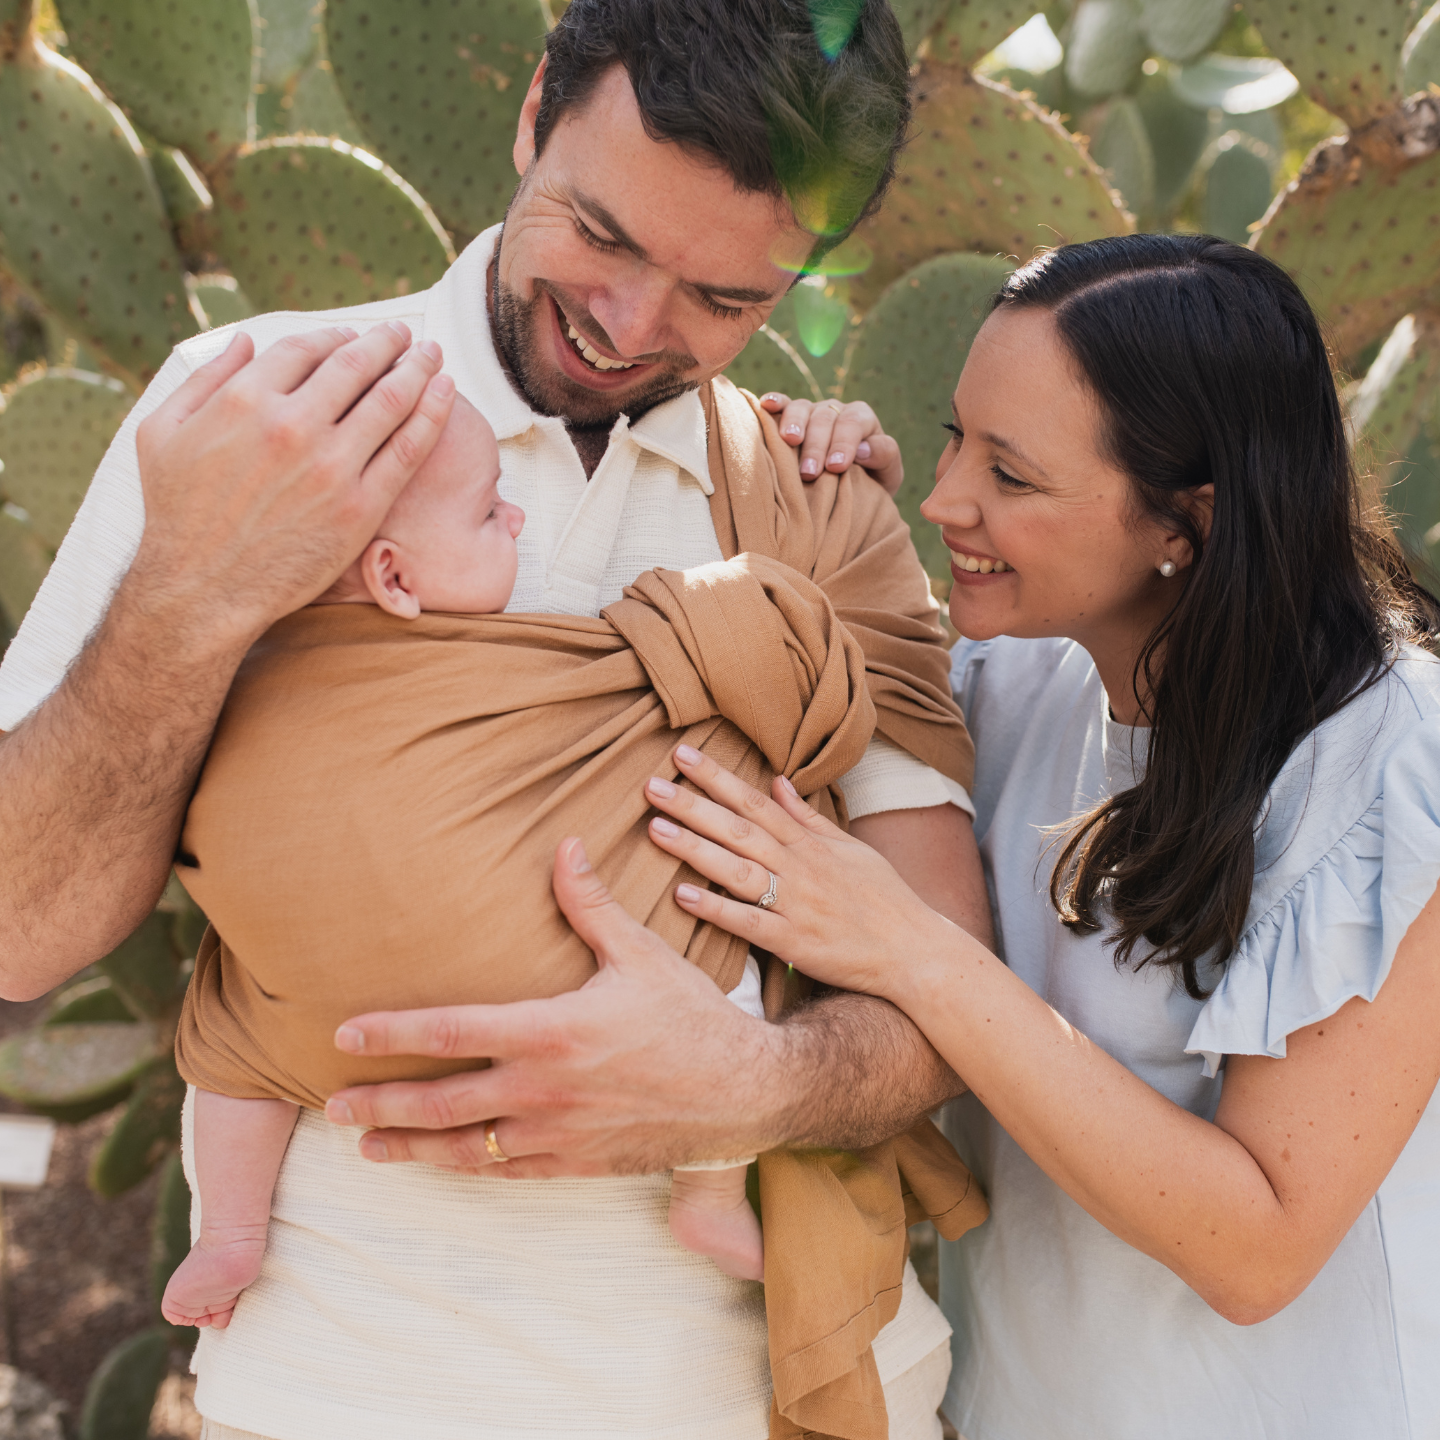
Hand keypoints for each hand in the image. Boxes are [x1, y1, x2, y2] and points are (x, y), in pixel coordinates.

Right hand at [129, 323, 455, 649]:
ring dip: (418, 369)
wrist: (203, 590)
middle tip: (405, 335)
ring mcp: (330, 466)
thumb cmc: (177, 513)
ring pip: (390, 399)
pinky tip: (446, 392)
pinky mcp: (360, 506)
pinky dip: (433, 413)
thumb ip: (205, 379)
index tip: (351, 335)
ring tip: (432, 356)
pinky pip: (408, 449)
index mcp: (243, 400)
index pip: (305, 348)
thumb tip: (246, 340)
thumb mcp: (162, 431)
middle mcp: (291, 425)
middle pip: (355, 365)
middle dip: (386, 342)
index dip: (334, 336)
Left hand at [323, 838, 786, 1175]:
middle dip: (380, 1106)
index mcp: (553, 1030)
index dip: (391, 1033)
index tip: (344, 1034)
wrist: (745, 1092)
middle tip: (332, 1109)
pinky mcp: (576, 1164)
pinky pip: (505, 1172)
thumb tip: (564, 845)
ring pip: (465, 1147)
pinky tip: (441, 1163)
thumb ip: (591, 903)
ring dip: (410, 1147)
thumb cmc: (691, 1016)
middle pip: (441, 1102)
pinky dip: (465, 1167)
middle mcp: (544, 1089)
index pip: (451, 1032)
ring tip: (367, 1148)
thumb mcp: (641, 952)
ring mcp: (558, 1134)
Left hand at [644, 744, 949, 999]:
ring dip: (695, 849)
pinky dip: (717, 909)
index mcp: (809, 843)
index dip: (717, 778)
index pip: (754, 802)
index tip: (683, 756)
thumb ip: (808, 817)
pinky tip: (683, 896)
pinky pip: (749, 923)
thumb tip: (777, 781)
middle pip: (738, 830)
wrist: (915, 950)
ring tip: (656, 830)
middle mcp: (800, 867)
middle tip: (652, 786)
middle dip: (693, 805)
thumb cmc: (884, 898)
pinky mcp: (794, 943)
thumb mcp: (849, 848)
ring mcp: (796, 904)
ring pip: (738, 870)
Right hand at [759, 392, 902, 495]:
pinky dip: (775, 402)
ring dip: (794, 423)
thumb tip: (862, 450)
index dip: (844, 443)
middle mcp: (836, 411)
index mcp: (862, 420)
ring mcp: (812, 412)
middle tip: (809, 473)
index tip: (836, 467)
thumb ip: (884, 456)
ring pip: (802, 408)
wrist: (855, 490)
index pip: (853, 423)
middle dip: (817, 445)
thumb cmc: (873, 484)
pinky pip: (783, 405)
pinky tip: (766, 404)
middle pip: (824, 418)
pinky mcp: (791, 417)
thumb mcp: (889, 474)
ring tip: (789, 440)